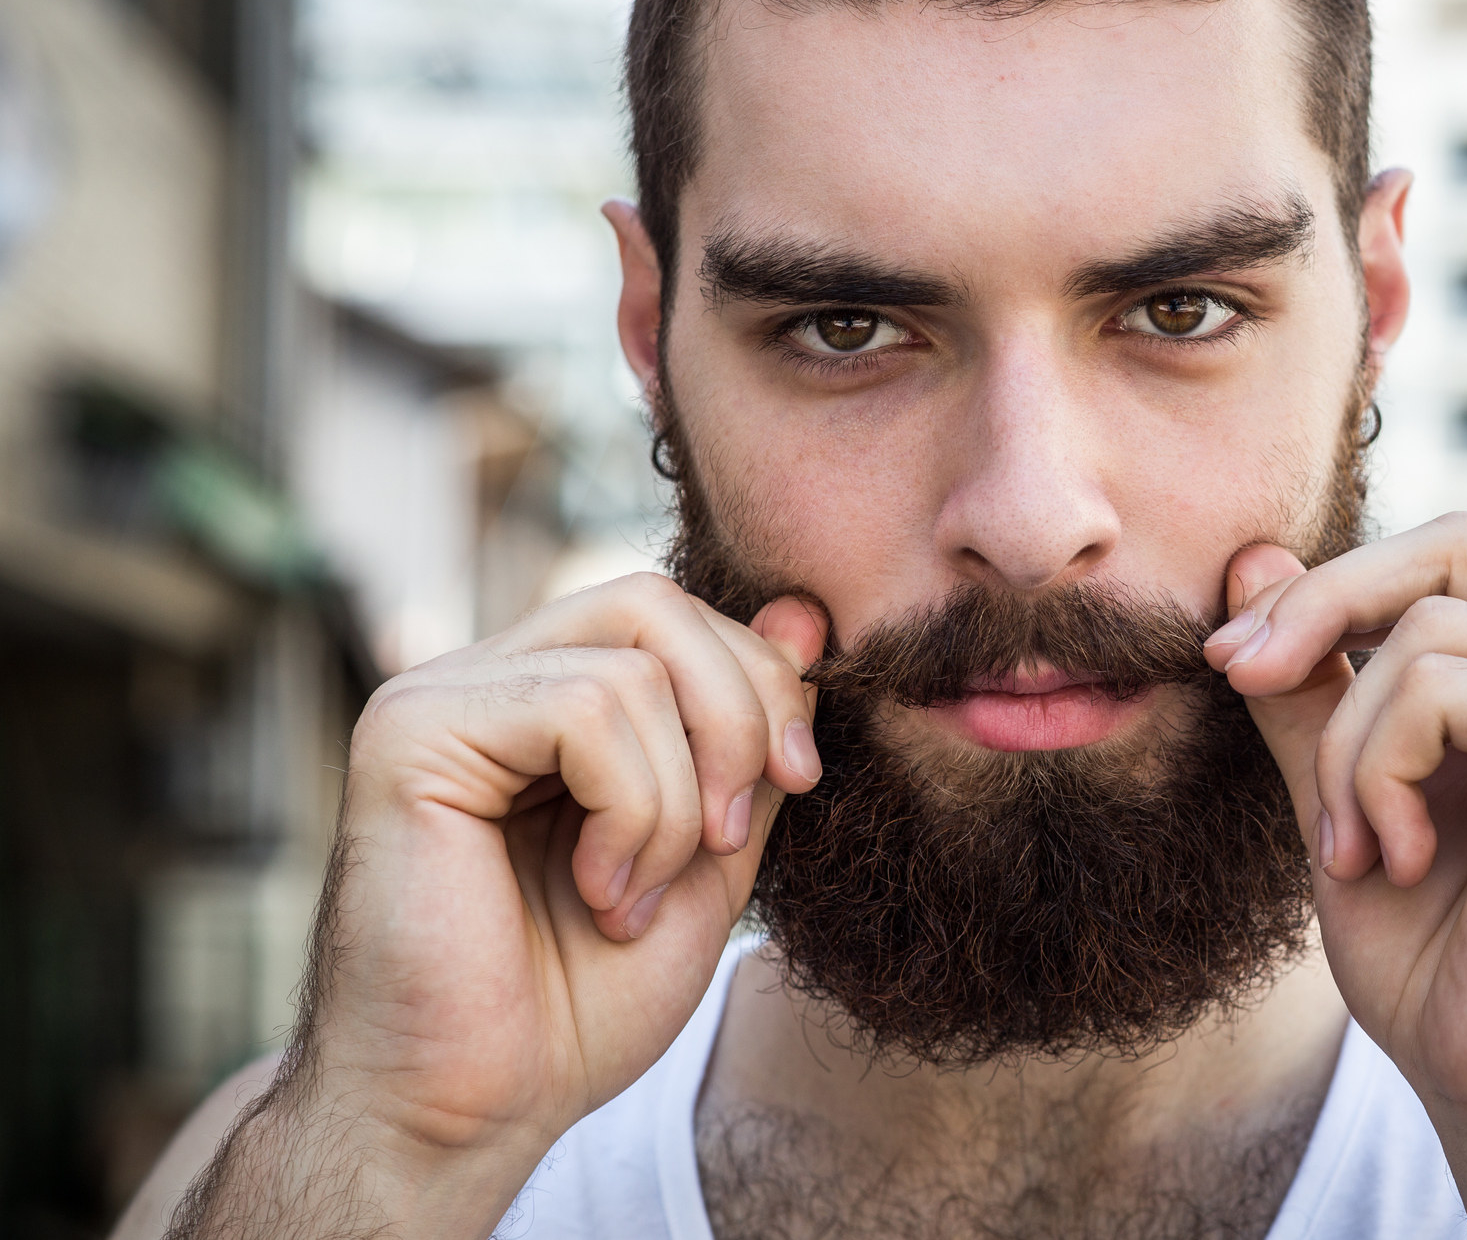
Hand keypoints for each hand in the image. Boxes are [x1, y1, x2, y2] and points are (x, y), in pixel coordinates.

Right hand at [170, 573, 826, 1239]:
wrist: (479, 1112)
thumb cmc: (580, 1003)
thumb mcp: (709, 854)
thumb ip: (747, 741)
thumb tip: (804, 616)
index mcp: (544, 699)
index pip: (674, 616)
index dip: (760, 683)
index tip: (797, 782)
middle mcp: (484, 680)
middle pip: (654, 604)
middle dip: (737, 715)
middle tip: (726, 838)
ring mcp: (438, 697)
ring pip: (632, 666)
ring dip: (676, 802)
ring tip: (633, 897)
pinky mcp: (412, 732)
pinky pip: (584, 708)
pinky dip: (630, 810)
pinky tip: (598, 891)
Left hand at [1205, 514, 1466, 1237]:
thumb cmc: (1448, 967)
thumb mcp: (1347, 797)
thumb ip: (1314, 684)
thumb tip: (1252, 558)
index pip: (1453, 555)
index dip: (1335, 585)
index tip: (1232, 659)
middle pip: (1454, 546)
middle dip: (1322, 606)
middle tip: (1237, 675)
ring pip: (1427, 633)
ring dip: (1349, 746)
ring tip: (1357, 850)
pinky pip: (1443, 686)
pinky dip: (1381, 771)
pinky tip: (1400, 858)